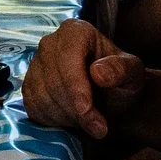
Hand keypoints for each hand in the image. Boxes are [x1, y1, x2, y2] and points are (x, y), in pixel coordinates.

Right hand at [21, 18, 146, 140]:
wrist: (109, 93)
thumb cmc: (121, 79)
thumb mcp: (132, 73)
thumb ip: (121, 70)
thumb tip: (98, 73)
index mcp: (75, 31)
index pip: (68, 56)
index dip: (75, 85)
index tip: (87, 109)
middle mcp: (50, 43)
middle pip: (53, 79)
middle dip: (75, 109)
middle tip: (99, 128)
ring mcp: (35, 64)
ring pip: (42, 96)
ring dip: (67, 117)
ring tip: (90, 123)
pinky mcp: (28, 86)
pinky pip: (34, 106)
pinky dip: (53, 120)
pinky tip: (73, 121)